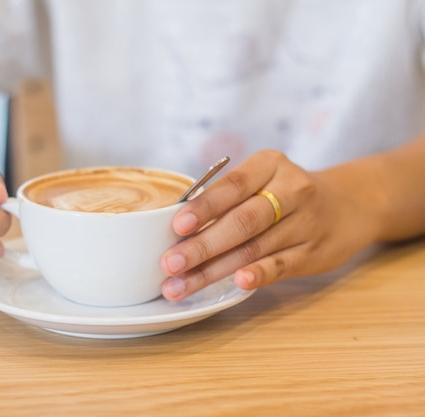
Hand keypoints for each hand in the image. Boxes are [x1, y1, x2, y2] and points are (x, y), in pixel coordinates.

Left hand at [159, 150, 380, 300]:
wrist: (350, 204)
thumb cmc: (286, 192)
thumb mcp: (263, 179)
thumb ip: (228, 198)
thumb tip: (177, 230)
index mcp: (269, 165)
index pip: (232, 185)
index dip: (203, 207)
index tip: (176, 227)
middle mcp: (291, 190)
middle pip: (241, 221)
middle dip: (201, 246)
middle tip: (169, 264)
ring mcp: (305, 223)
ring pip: (254, 248)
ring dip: (214, 270)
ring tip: (181, 284)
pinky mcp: (314, 253)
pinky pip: (282, 265)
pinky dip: (258, 274)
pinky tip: (238, 283)